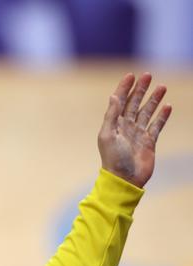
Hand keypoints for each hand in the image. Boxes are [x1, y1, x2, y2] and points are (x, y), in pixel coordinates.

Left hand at [98, 72, 171, 187]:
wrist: (125, 179)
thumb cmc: (113, 158)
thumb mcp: (108, 135)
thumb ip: (111, 115)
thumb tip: (113, 96)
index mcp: (114, 124)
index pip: (119, 102)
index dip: (124, 88)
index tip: (131, 75)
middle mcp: (126, 127)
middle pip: (134, 104)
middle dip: (141, 90)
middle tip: (148, 75)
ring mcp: (138, 134)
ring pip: (147, 112)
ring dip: (153, 99)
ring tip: (162, 86)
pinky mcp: (149, 142)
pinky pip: (157, 126)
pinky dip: (162, 116)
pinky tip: (168, 106)